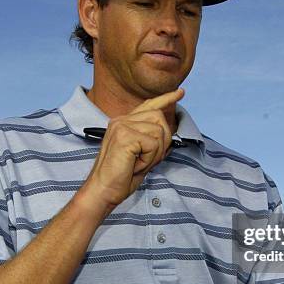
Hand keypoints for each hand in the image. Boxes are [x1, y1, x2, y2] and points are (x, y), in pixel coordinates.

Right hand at [81, 89, 184, 211]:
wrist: (103, 191)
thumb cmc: (121, 177)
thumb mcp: (141, 156)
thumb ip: (153, 141)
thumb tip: (171, 134)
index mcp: (123, 123)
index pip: (148, 105)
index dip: (166, 98)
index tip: (180, 92)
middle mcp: (121, 121)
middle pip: (159, 117)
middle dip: (162, 141)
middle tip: (148, 159)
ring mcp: (121, 126)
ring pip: (158, 131)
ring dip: (155, 153)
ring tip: (138, 163)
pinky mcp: (124, 136)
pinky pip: (153, 144)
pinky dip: (149, 159)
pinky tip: (135, 165)